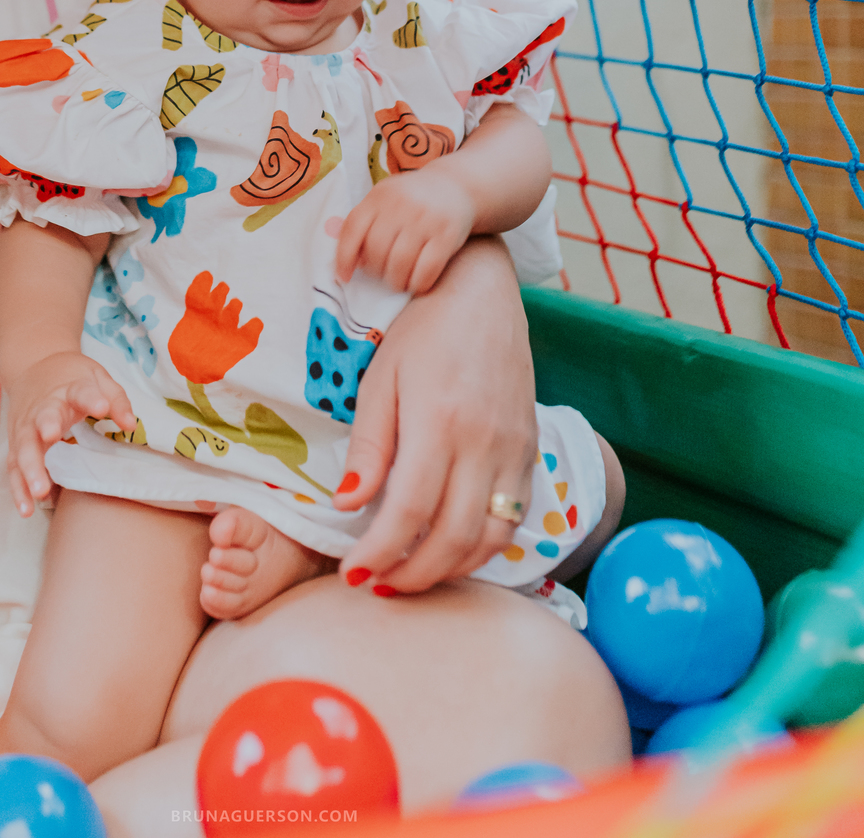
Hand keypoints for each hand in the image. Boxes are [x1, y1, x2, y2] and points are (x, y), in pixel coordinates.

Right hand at [5, 350, 134, 514]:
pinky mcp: (16, 444)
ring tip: (40, 491)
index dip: (91, 398)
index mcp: (68, 388)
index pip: (81, 391)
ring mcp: (26, 426)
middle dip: (47, 426)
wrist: (34, 366)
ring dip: (30, 469)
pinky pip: (14, 467)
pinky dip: (18, 488)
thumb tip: (130, 425)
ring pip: (24, 448)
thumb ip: (116, 399)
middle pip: (43, 417)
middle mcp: (43, 407)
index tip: (101, 406)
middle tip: (52, 436)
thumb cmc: (71, 377)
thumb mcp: (97, 377)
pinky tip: (26, 509)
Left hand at [333, 237, 537, 592]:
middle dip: (412, 575)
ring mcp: (514, 448)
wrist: (481, 292)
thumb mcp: (380, 379)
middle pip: (453, 538)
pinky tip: (450, 549)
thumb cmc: (421, 329)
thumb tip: (347, 505)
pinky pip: (513, 518)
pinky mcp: (530, 450)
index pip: (409, 512)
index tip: (353, 574)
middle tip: (377, 585)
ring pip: (491, 538)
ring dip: (450, 570)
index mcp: (439, 421)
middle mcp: (484, 442)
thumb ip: (370, 447)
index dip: (379, 554)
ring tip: (409, 575)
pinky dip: (483, 547)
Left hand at [335, 159, 475, 293]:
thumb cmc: (411, 200)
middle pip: (376, 249)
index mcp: (379, 196)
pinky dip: (418, 284)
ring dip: (396, 281)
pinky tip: (416, 283)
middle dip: (375, 270)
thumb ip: (366, 224)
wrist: (455, 185)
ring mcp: (425, 219)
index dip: (344, 257)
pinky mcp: (447, 235)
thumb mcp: (385, 200)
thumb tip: (350, 263)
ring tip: (398, 282)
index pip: (353, 228)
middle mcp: (401, 205)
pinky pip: (427, 269)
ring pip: (400, 262)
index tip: (344, 277)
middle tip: (382, 274)